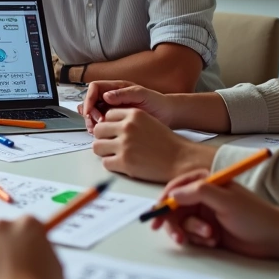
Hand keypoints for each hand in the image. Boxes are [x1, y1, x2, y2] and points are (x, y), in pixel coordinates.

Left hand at [0, 216, 64, 278]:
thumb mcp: (55, 269)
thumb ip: (44, 256)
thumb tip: (38, 256)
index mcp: (28, 225)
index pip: (29, 226)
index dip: (31, 241)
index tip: (31, 251)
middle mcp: (1, 227)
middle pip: (5, 233)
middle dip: (8, 248)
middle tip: (16, 270)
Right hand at [77, 81, 175, 131]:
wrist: (168, 116)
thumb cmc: (158, 103)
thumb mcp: (143, 95)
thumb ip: (124, 94)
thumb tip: (106, 96)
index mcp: (117, 88)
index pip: (94, 88)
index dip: (89, 98)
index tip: (90, 111)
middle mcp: (112, 98)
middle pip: (91, 101)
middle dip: (89, 112)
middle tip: (97, 123)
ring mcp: (112, 110)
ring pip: (93, 113)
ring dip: (91, 122)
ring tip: (97, 130)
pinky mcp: (115, 121)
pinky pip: (101, 124)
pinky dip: (98, 129)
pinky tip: (102, 134)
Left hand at [92, 109, 216, 181]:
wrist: (181, 159)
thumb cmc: (167, 143)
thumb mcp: (148, 121)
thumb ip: (129, 121)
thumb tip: (107, 125)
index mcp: (134, 114)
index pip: (107, 116)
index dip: (109, 126)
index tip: (113, 133)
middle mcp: (127, 127)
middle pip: (98, 130)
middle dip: (103, 138)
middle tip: (112, 145)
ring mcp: (125, 145)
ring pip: (97, 146)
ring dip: (104, 152)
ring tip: (116, 155)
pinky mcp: (124, 162)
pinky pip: (105, 162)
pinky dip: (112, 165)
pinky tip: (123, 164)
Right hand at [151, 170, 278, 259]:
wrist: (273, 238)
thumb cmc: (254, 215)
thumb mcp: (225, 200)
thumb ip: (198, 192)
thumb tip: (173, 194)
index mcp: (205, 182)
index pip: (176, 187)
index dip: (164, 201)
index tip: (158, 214)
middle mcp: (202, 197)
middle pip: (174, 208)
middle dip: (175, 224)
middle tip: (178, 237)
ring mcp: (204, 214)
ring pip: (182, 224)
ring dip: (193, 233)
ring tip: (210, 238)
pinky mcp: (207, 230)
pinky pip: (191, 236)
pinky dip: (199, 240)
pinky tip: (214, 242)